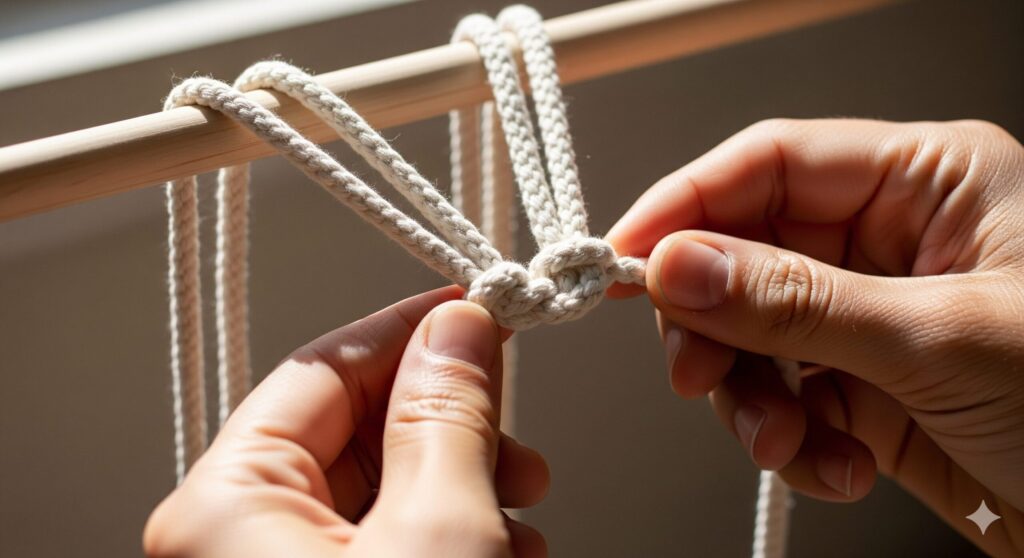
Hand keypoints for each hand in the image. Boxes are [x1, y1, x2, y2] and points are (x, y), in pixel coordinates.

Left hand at [144, 287, 548, 556]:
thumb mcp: (439, 531)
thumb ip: (447, 417)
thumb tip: (459, 330)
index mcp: (224, 510)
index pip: (322, 371)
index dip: (410, 333)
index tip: (478, 313)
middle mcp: (232, 541)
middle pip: (354, 432)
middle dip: (452, 426)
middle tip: (514, 430)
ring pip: (379, 490)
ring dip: (464, 484)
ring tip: (524, 507)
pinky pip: (382, 540)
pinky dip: (449, 531)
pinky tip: (504, 546)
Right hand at [607, 119, 1023, 555]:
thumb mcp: (940, 340)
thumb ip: (796, 302)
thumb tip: (680, 263)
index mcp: (930, 183)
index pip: (769, 165)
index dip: (686, 206)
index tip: (626, 259)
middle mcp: (894, 243)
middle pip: (746, 257)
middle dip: (718, 327)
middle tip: (698, 375)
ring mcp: (876, 318)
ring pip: (756, 339)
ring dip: (755, 401)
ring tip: (788, 443)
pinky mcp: (870, 387)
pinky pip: (787, 400)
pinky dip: (793, 442)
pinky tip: (838, 466)